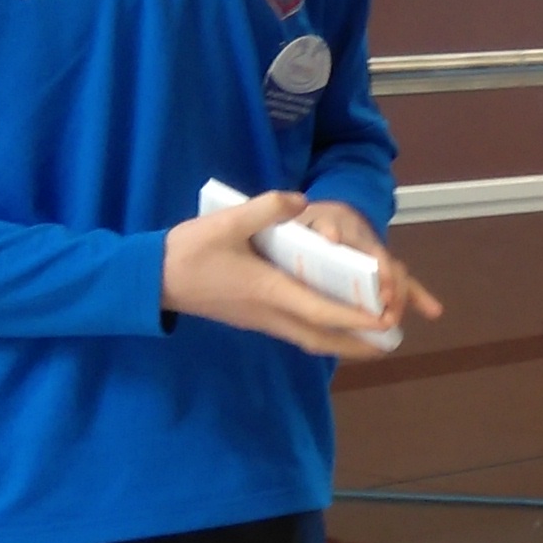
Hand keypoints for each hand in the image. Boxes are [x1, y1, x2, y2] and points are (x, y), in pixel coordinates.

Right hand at [161, 189, 437, 356]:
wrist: (152, 279)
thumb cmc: (189, 251)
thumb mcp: (227, 221)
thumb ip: (266, 209)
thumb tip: (301, 200)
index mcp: (269, 291)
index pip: (321, 310)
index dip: (355, 317)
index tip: (385, 320)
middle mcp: (270, 313)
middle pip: (322, 338)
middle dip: (359, 342)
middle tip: (391, 340)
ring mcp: (262, 321)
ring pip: (311, 338)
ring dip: (343, 341)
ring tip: (373, 337)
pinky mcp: (255, 319)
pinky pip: (297, 331)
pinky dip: (322, 331)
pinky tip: (336, 323)